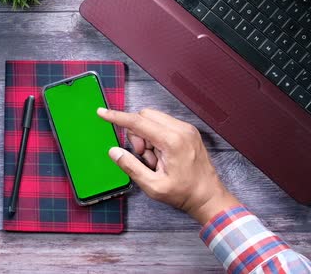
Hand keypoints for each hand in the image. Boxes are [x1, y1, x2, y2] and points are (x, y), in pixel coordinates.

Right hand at [97, 108, 239, 224]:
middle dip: (135, 133)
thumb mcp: (153, 186)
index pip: (138, 122)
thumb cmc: (184, 193)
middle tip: (141, 156)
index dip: (117, 117)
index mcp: (172, 141)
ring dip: (145, 136)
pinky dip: (155, 137)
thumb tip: (114, 151)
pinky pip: (162, 125)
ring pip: (152, 119)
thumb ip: (131, 167)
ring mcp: (186, 129)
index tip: (101, 113)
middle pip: (144, 116)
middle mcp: (181, 129)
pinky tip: (160, 156)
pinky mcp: (187, 131)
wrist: (209, 197)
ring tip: (153, 160)